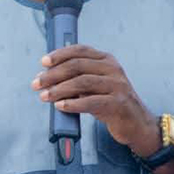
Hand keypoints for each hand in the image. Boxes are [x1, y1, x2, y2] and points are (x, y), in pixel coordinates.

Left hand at [32, 45, 161, 155]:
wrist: (137, 123)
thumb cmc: (111, 103)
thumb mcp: (96, 85)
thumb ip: (77, 79)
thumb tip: (46, 79)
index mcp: (106, 60)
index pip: (80, 50)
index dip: (60, 54)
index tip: (43, 62)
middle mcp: (113, 69)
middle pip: (77, 66)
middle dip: (53, 74)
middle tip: (37, 83)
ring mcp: (117, 86)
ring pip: (82, 82)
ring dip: (59, 89)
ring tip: (45, 96)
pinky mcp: (118, 104)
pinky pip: (91, 102)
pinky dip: (73, 104)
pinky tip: (60, 106)